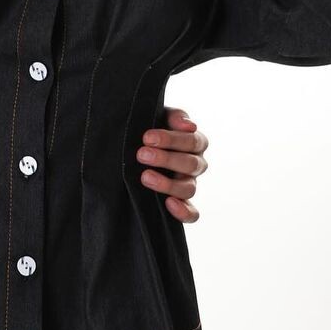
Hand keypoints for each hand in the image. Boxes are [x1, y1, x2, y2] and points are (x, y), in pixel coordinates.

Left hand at [136, 106, 208, 222]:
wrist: (135, 146)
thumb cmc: (152, 128)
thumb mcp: (161, 116)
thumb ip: (175, 117)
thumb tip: (189, 125)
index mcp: (195, 142)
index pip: (192, 141)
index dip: (171, 140)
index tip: (147, 137)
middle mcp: (196, 164)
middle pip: (191, 164)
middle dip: (166, 159)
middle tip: (142, 154)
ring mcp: (188, 184)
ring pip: (189, 188)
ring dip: (168, 184)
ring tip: (145, 177)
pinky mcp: (181, 203)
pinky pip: (192, 213)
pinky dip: (184, 212)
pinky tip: (169, 204)